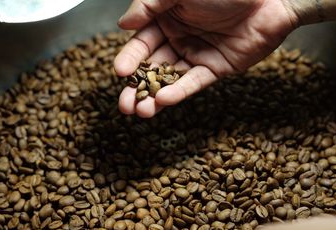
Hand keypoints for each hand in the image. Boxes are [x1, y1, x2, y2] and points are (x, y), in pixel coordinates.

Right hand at [114, 0, 297, 117]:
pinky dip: (180, 92)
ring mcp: (197, 55)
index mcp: (166, 18)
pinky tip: (164, 101)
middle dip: (137, 88)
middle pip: (152, 67)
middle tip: (124, 106)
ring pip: (171, 79)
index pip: (141, 42)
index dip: (130, 58)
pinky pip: (194, 82)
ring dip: (155, 97)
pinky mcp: (215, 68)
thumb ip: (149, 5)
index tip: (119, 73)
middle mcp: (179, 38)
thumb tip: (123, 24)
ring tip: (140, 112)